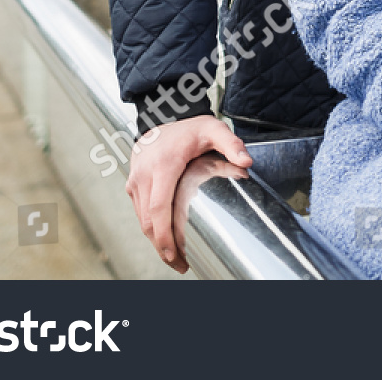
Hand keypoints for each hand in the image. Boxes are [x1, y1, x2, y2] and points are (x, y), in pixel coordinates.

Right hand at [124, 115, 252, 272]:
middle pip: (148, 221)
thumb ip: (232, 144)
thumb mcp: (214, 129)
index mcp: (163, 164)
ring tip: (176, 259)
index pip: (159, 207)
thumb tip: (248, 163)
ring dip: (156, 242)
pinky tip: (166, 241)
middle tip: (181, 266)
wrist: (162, 115)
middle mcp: (144, 174)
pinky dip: (152, 230)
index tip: (175, 255)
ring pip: (142, 220)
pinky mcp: (133, 186)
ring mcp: (135, 181)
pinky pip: (140, 213)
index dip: (164, 235)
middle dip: (162, 247)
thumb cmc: (190, 127)